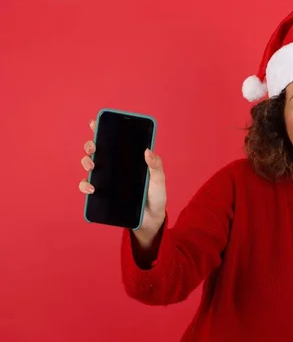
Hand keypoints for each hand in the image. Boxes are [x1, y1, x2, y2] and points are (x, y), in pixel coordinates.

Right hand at [79, 119, 166, 235]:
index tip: (95, 122)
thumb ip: (156, 167)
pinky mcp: (102, 195)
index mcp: (128, 160)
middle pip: (97, 151)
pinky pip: (87, 187)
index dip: (103, 130)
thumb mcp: (158, 181)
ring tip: (92, 166)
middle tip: (94, 147)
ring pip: (89, 166)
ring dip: (86, 162)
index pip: (114, 142)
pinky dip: (85, 185)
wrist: (151, 219)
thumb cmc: (155, 197)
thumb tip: (148, 151)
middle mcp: (115, 167)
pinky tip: (92, 188)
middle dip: (91, 145)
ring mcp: (107, 180)